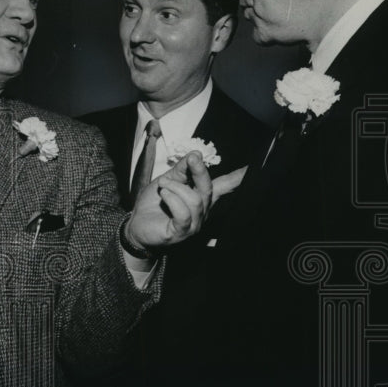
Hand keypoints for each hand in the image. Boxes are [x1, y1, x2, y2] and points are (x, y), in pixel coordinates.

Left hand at [125, 153, 245, 252]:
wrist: (136, 225)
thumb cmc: (153, 204)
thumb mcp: (167, 180)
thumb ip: (181, 169)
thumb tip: (196, 154)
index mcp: (202, 196)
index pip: (225, 186)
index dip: (238, 178)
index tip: (251, 169)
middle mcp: (202, 211)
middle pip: (209, 188)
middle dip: (200, 171)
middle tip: (191, 159)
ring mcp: (194, 223)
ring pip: (194, 200)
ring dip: (176, 187)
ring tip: (163, 186)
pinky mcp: (182, 232)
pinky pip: (183, 213)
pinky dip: (172, 200)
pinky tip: (163, 196)